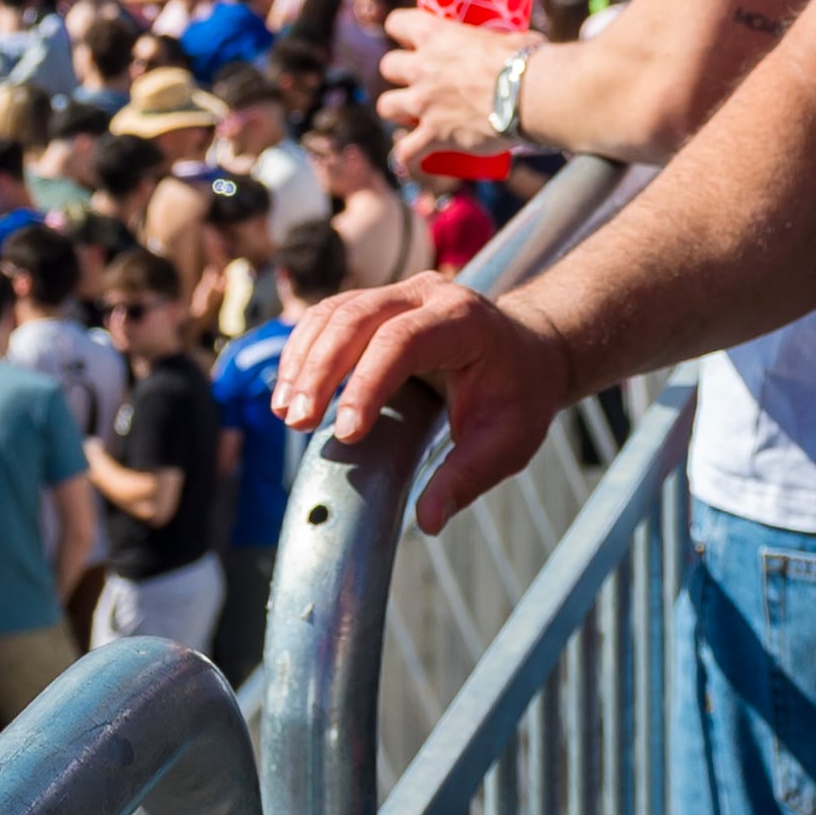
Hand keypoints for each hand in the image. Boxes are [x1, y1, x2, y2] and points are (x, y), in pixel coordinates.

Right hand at [272, 276, 575, 530]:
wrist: (528, 352)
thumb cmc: (518, 396)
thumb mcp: (508, 443)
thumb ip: (467, 477)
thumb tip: (428, 520)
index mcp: (464, 322)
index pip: (404, 341)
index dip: (368, 383)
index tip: (347, 434)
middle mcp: (427, 296)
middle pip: (357, 317)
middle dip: (320, 370)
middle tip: (297, 422)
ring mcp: (398, 294)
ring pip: (334, 313)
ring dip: (302, 360)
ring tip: (287, 412)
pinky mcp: (376, 304)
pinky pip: (328, 316)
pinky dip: (303, 351)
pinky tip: (290, 390)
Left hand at [374, 7, 532, 158]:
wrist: (532, 97)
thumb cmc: (526, 62)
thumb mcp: (508, 40)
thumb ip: (501, 43)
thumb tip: (515, 48)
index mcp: (436, 35)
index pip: (397, 23)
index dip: (400, 30)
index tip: (409, 38)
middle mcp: (422, 67)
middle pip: (387, 66)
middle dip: (398, 74)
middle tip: (417, 79)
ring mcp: (423, 102)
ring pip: (385, 106)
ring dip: (396, 111)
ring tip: (411, 115)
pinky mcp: (433, 135)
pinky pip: (405, 151)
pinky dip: (407, 156)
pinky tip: (412, 158)